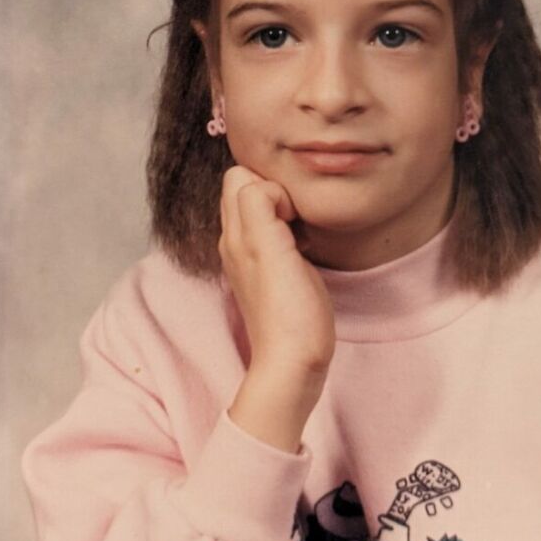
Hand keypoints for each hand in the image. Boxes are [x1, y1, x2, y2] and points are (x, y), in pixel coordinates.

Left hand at [219, 165, 335, 377]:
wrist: (293, 364)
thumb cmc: (288, 312)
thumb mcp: (271, 249)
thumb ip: (260, 207)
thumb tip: (269, 189)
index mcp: (235, 233)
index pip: (238, 177)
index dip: (268, 182)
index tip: (288, 208)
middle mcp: (237, 242)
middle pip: (247, 189)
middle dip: (275, 191)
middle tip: (297, 217)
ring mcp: (252, 259)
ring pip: (262, 211)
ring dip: (284, 211)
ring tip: (301, 232)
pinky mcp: (271, 273)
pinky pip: (275, 233)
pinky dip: (291, 231)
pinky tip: (304, 249)